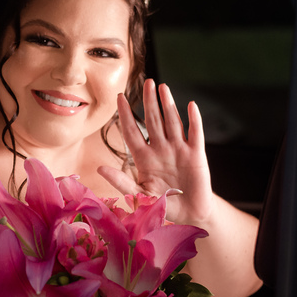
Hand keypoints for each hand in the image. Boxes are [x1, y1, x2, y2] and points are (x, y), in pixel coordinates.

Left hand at [98, 82, 214, 224]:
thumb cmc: (163, 204)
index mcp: (144, 158)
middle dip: (149, 102)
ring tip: (163, 87)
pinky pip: (195, 134)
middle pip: (153, 120)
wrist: (189, 214)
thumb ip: (121, 182)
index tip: (119, 97)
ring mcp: (179, 150)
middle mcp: (160, 149)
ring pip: (172, 122)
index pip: (132, 131)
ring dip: (168, 105)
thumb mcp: (139, 195)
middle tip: (146, 82)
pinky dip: (194, 120)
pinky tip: (190, 105)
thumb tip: (99, 169)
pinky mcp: (196, 155)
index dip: (126, 115)